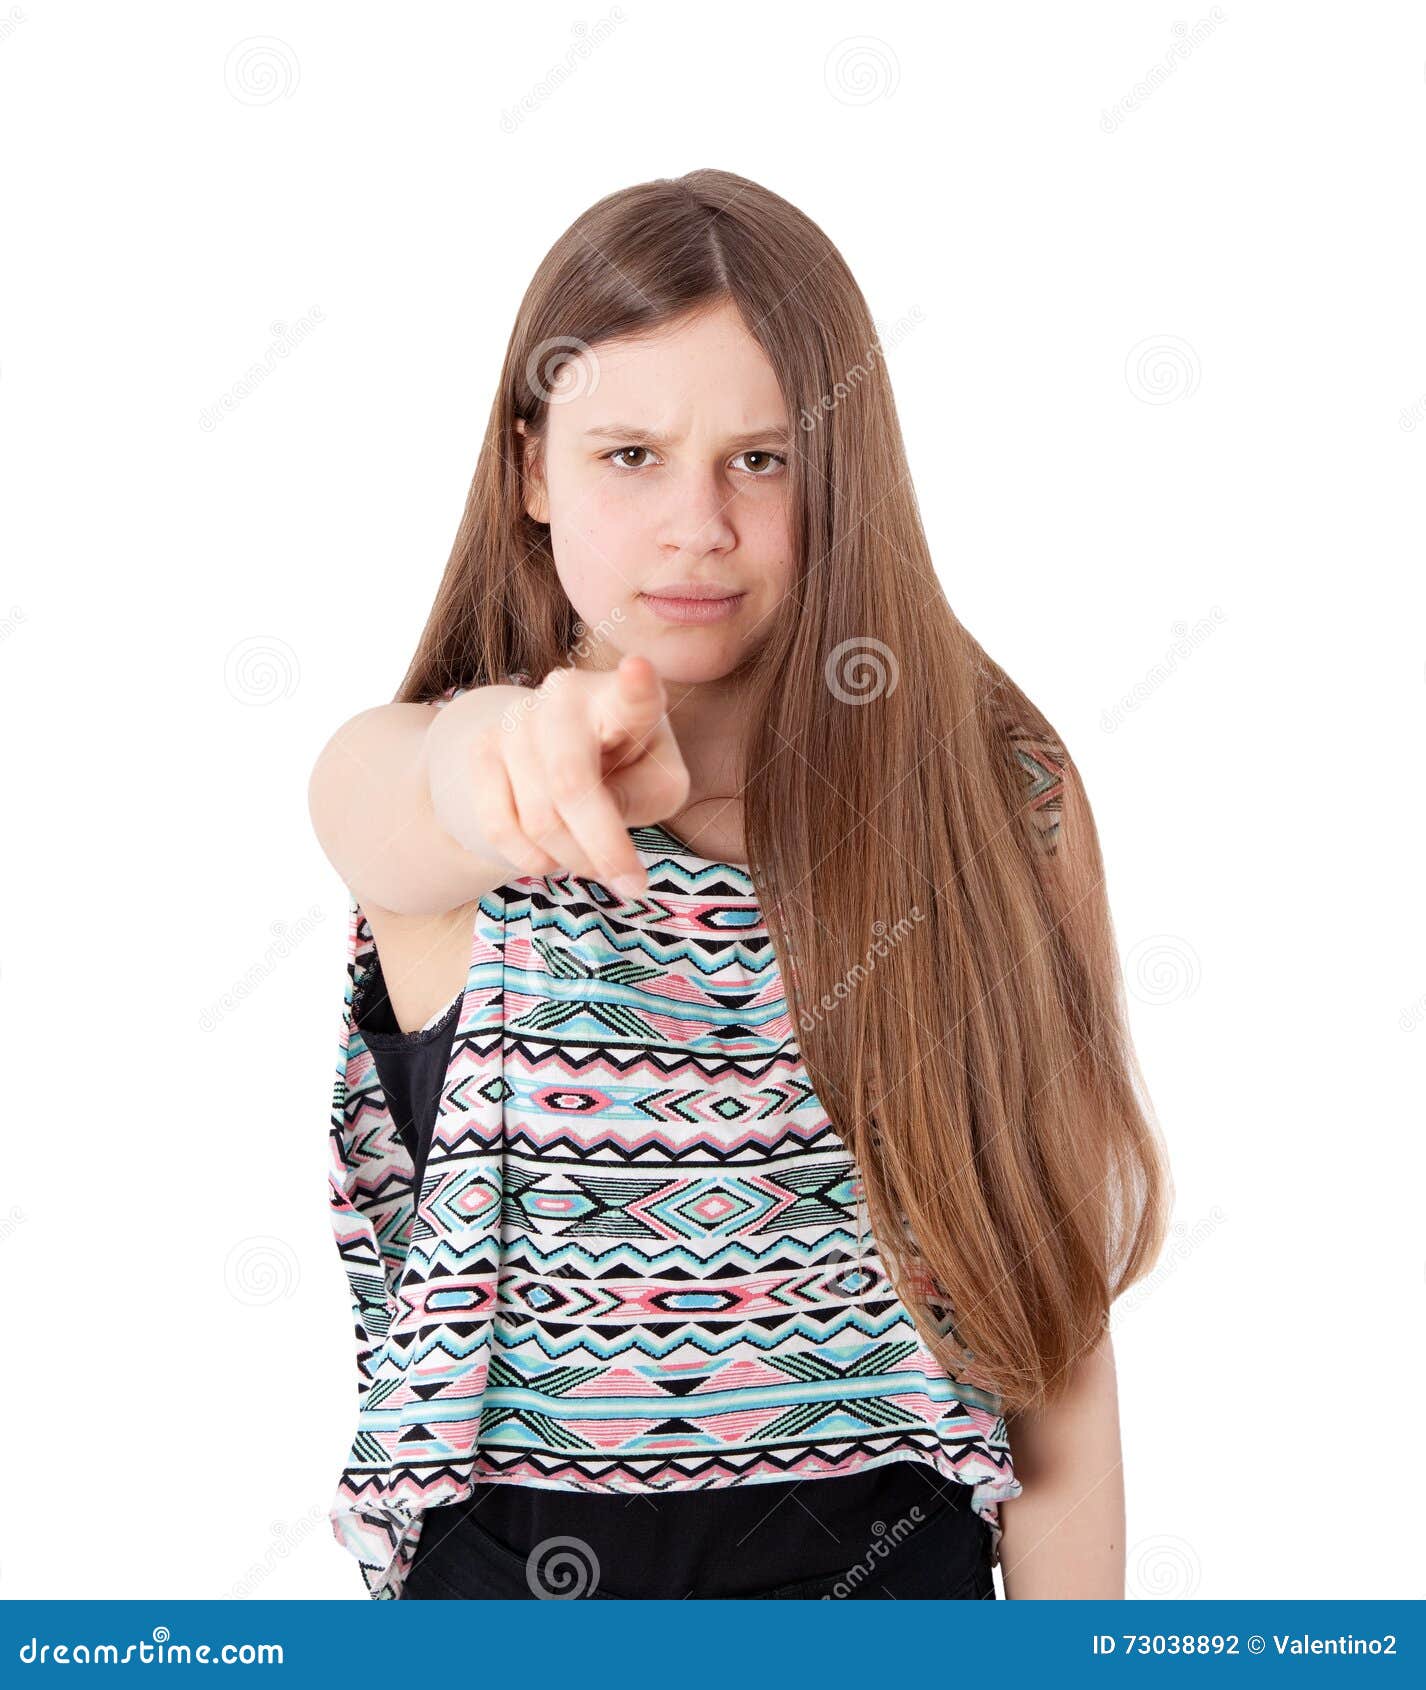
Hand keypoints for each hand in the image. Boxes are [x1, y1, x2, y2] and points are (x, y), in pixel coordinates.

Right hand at [433, 654, 689, 895]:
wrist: (558, 752)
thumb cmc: (626, 766)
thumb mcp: (659, 783)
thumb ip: (646, 796)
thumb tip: (601, 824)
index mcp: (622, 699)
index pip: (631, 693)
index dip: (635, 685)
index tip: (638, 670)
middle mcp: (565, 698)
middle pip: (572, 784)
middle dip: (603, 848)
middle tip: (633, 885)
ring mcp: (516, 721)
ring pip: (539, 819)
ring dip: (572, 859)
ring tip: (592, 861)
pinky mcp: (482, 750)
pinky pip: (499, 828)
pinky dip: (532, 860)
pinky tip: (552, 858)